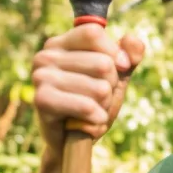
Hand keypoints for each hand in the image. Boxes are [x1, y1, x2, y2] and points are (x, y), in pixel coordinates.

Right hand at [31, 23, 144, 150]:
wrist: (74, 139)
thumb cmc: (94, 102)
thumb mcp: (117, 76)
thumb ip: (130, 55)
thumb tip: (132, 40)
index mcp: (61, 44)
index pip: (94, 33)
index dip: (115, 53)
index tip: (121, 68)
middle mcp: (46, 56)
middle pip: (103, 64)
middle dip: (111, 86)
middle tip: (98, 98)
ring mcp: (40, 77)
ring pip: (100, 88)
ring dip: (105, 105)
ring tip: (92, 111)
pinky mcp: (42, 100)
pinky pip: (87, 106)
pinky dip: (97, 118)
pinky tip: (90, 122)